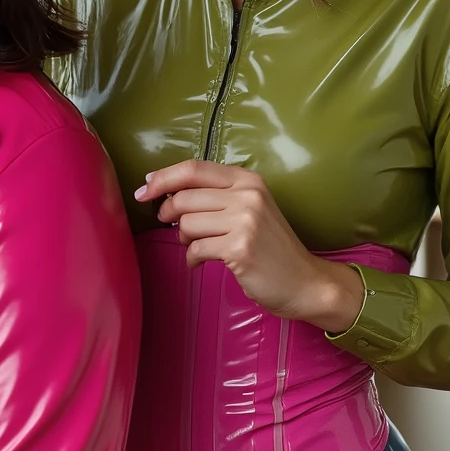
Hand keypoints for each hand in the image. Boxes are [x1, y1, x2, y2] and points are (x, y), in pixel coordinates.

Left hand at [134, 160, 365, 333]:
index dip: (162, 178)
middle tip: (172, 227)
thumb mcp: (251, 210)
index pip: (194, 169)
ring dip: (184, 239)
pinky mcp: (240, 248)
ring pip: (186, 223)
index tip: (144, 190)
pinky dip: (192, 258)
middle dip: (168, 213)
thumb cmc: (272, 248)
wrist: (305, 282)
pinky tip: (202, 263)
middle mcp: (248, 195)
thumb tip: (165, 192)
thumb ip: (216, 197)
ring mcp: (245, 221)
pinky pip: (195, 248)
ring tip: (199, 247)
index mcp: (249, 180)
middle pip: (184, 197)